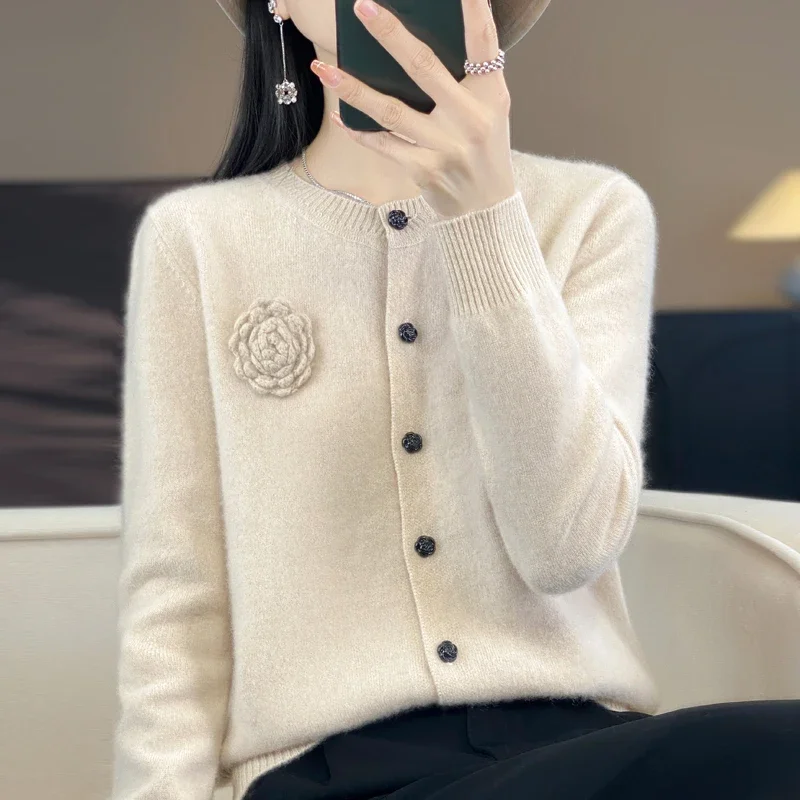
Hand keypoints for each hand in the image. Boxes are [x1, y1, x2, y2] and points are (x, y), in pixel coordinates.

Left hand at [310, 0, 515, 218]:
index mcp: (490, 95)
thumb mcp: (490, 110)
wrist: (486, 207)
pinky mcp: (424, 170)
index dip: (475, 11)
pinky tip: (338, 117)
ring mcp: (445, 146)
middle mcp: (469, 119)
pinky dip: (359, 131)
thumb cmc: (484, 149)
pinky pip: (383, 145)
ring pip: (391, 111)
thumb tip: (412, 46)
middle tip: (362, 7)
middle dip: (391, 35)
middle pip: (424, 68)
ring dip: (353, 89)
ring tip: (324, 69)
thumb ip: (466, 79)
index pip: (483, 44)